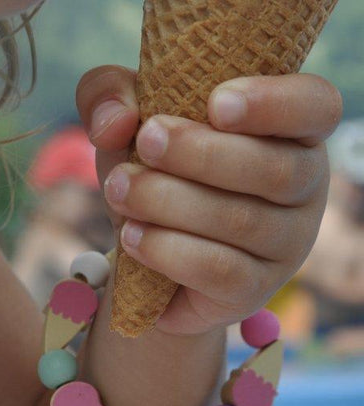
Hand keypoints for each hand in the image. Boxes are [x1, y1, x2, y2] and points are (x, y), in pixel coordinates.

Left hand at [76, 66, 342, 334]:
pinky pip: (219, 270)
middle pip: (273, 169)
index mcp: (289, 134)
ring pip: (240, 221)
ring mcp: (284, 246)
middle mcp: (301, 190)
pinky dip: (168, 250)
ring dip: (169, 202)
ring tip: (119, 191)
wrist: (146, 254)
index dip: (273, 102)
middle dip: (199, 153)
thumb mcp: (126, 123)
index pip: (315, 108)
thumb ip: (109, 96)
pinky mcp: (253, 290)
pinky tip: (131, 237)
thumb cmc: (154, 173)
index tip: (215, 103)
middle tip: (146, 142)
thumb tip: (116, 122)